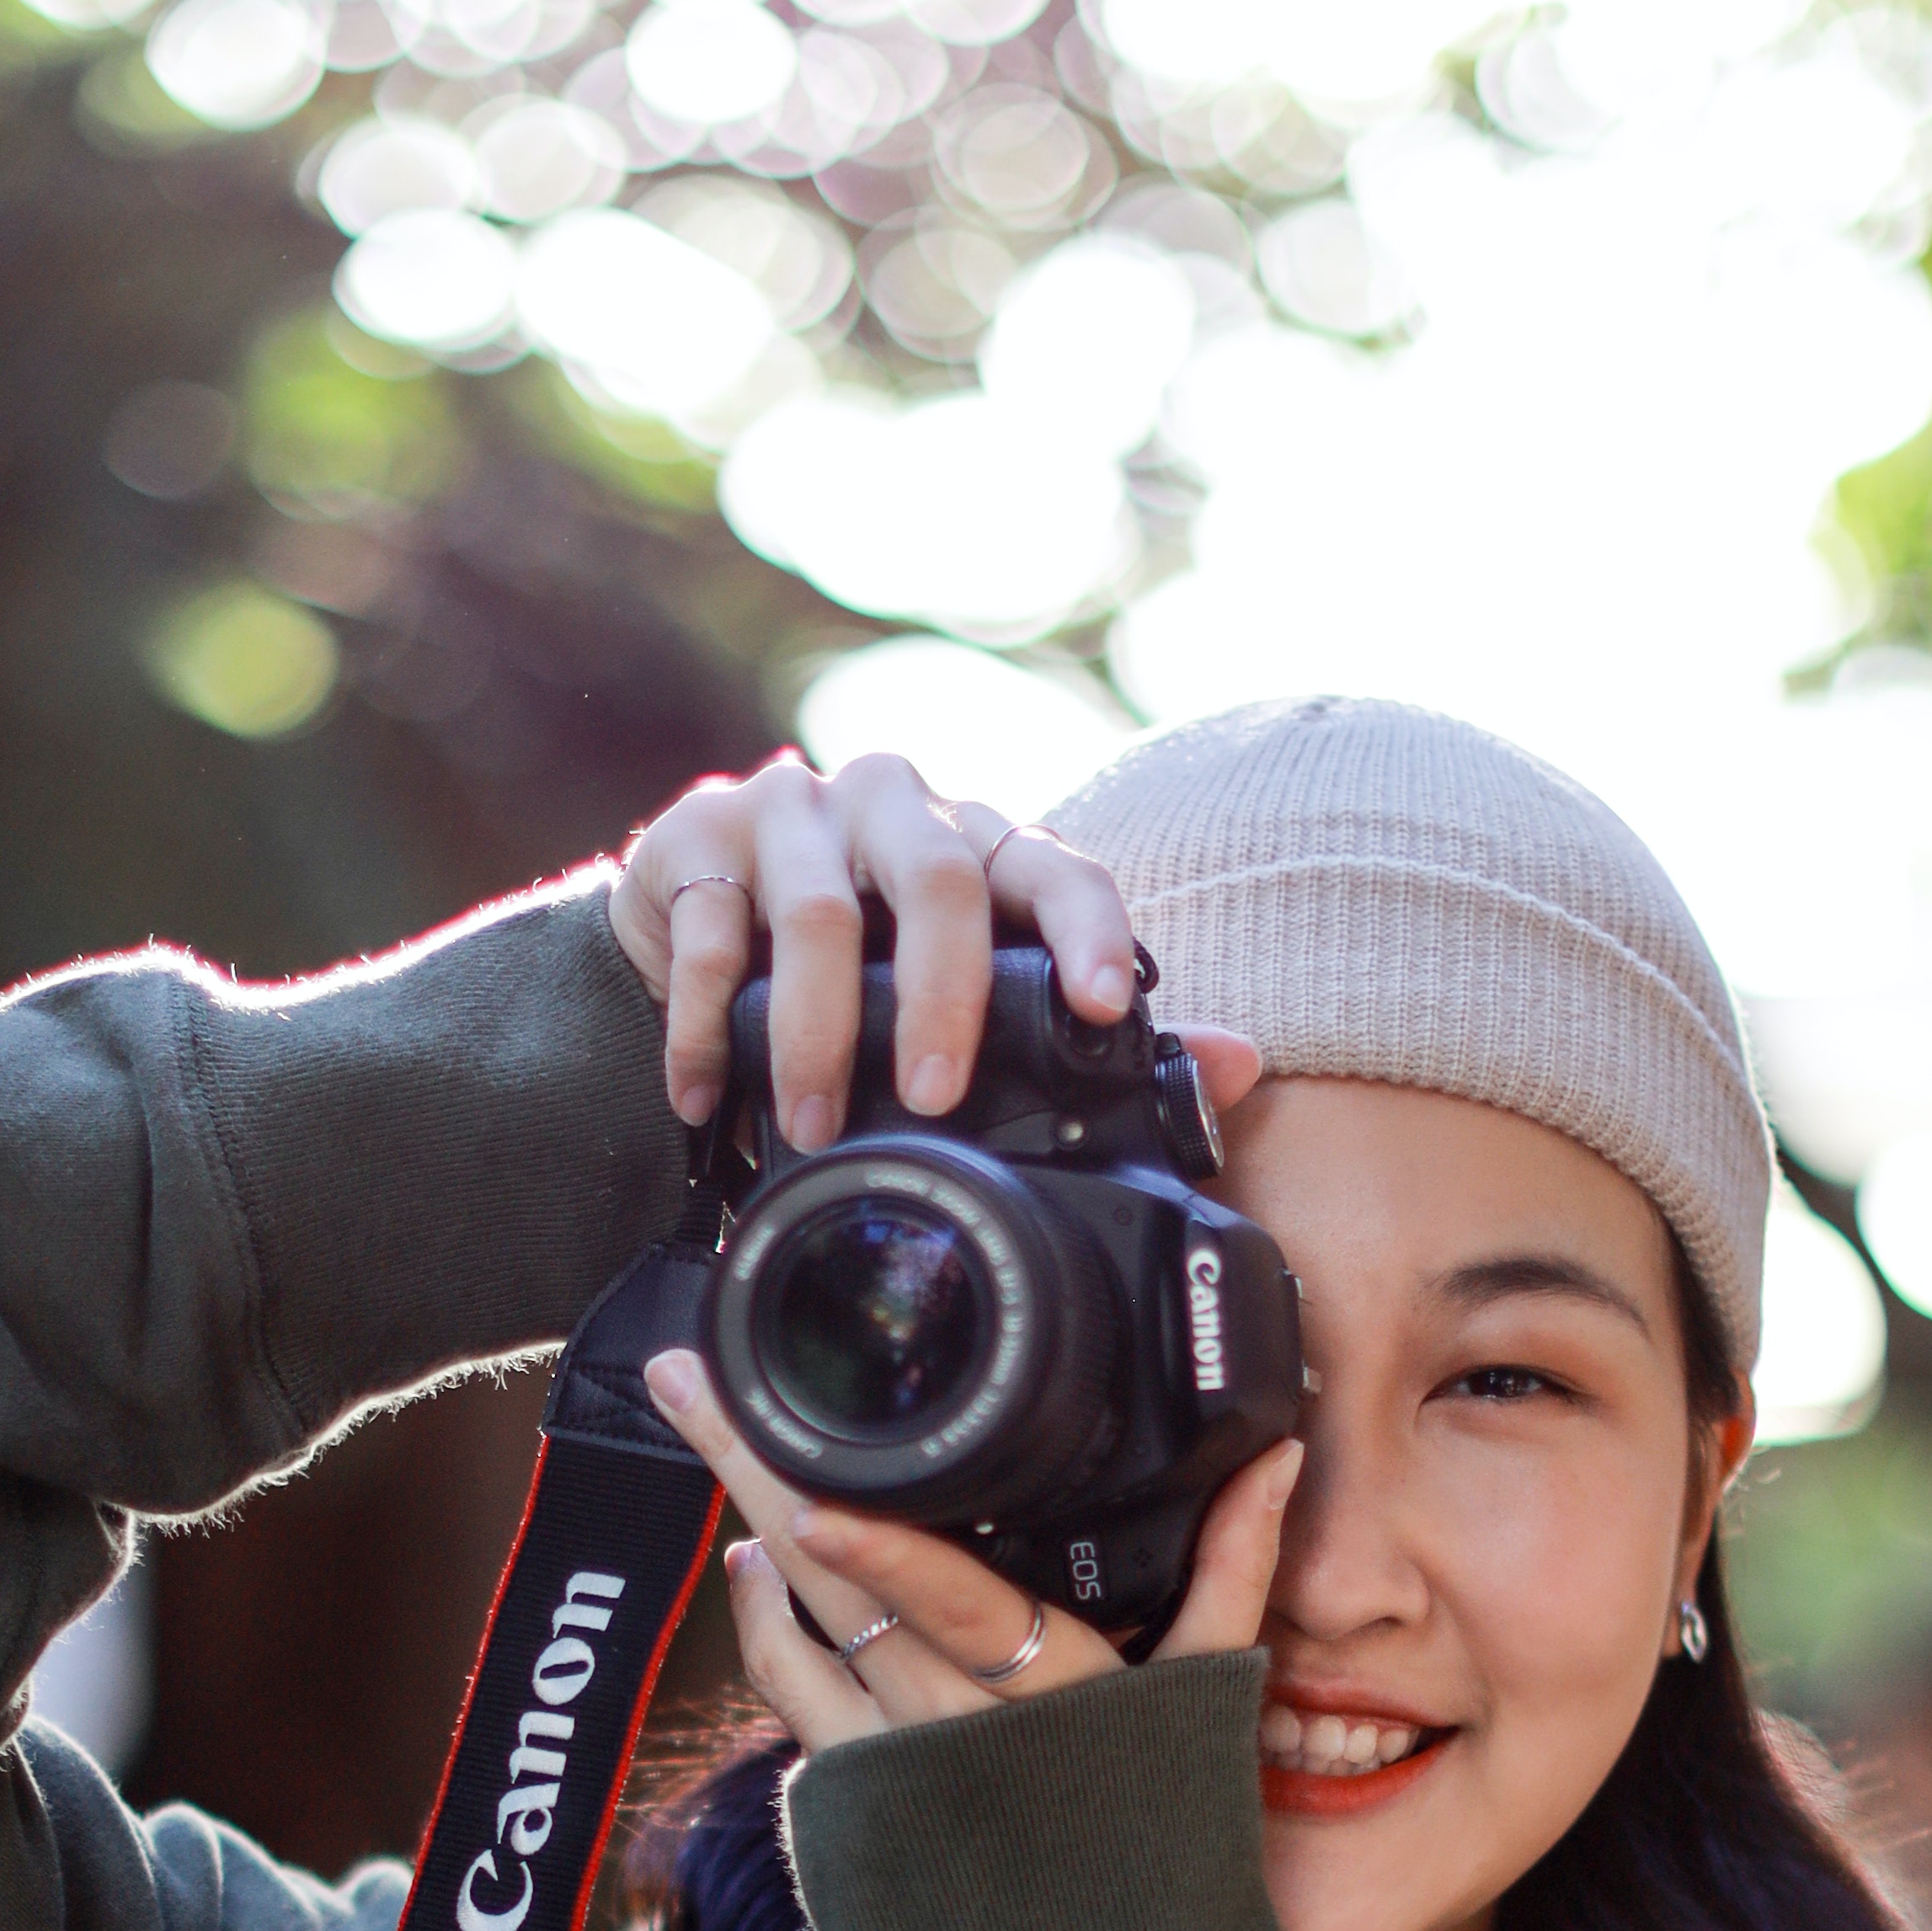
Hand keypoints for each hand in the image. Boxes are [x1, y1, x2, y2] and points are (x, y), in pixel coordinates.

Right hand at [611, 746, 1163, 1147]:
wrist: (692, 918)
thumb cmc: (857, 964)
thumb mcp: (966, 988)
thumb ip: (1084, 1026)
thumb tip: (1239, 1065)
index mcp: (976, 839)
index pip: (1051, 864)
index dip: (1084, 928)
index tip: (1100, 1005)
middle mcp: (893, 804)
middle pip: (938, 881)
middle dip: (940, 1000)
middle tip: (934, 1098)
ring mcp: (792, 812)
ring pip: (818, 913)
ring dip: (815, 1035)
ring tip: (812, 1125)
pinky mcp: (696, 839)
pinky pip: (707, 934)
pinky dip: (704, 1028)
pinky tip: (706, 1098)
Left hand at [644, 1349, 1302, 1761]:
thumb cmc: (1165, 1841)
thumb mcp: (1209, 1698)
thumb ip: (1233, 1568)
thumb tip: (1272, 1457)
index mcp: (1056, 1698)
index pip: (956, 1608)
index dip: (882, 1549)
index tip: (811, 1494)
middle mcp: (958, 1735)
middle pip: (839, 1583)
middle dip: (758, 1469)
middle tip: (691, 1378)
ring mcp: (892, 1774)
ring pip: (797, 1629)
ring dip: (747, 1528)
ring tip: (710, 1426)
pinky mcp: (849, 1811)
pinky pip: (788, 1700)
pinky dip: (764, 1625)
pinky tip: (751, 1565)